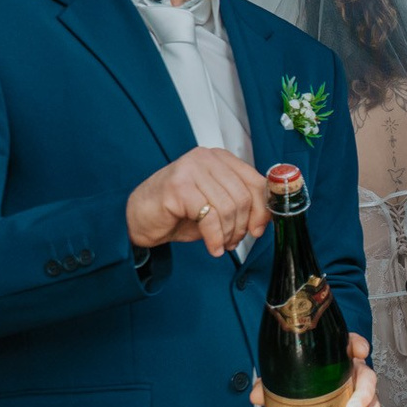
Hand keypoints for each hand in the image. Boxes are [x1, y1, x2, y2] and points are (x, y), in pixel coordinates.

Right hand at [127, 147, 268, 257]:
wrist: (140, 218)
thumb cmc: (179, 212)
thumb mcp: (216, 206)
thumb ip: (240, 205)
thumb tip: (266, 219)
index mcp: (220, 158)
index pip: (255, 181)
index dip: (262, 209)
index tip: (258, 229)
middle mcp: (206, 158)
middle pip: (243, 196)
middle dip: (243, 226)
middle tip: (235, 241)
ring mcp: (190, 168)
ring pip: (228, 207)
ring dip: (228, 234)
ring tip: (221, 244)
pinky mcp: (178, 186)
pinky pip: (209, 217)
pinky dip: (215, 238)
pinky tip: (213, 248)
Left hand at [249, 334, 381, 406]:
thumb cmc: (300, 388)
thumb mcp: (284, 383)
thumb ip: (270, 386)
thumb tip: (256, 396)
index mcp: (340, 362)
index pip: (352, 345)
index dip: (358, 345)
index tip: (359, 351)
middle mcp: (355, 378)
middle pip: (368, 381)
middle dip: (363, 396)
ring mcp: (362, 399)